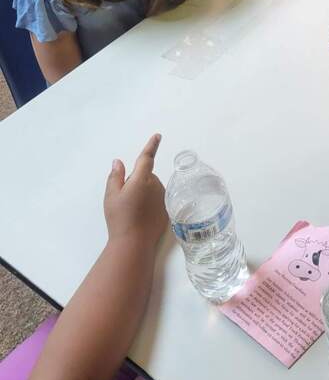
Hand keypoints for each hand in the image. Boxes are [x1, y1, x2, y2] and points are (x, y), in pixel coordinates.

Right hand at [104, 134, 166, 248]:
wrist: (134, 243)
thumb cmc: (120, 218)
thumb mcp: (111, 196)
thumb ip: (115, 176)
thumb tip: (118, 162)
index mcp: (141, 179)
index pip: (146, 158)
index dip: (152, 145)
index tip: (157, 136)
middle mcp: (155, 185)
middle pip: (146, 176)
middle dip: (137, 182)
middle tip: (126, 199)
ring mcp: (163, 197)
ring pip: (152, 188)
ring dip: (144, 192)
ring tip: (133, 210)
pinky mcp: (167, 209)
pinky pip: (158, 199)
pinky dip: (150, 203)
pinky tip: (142, 216)